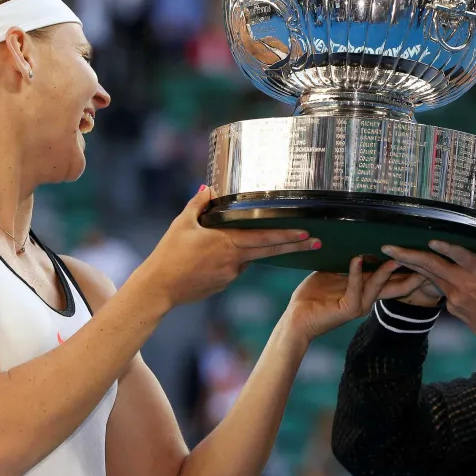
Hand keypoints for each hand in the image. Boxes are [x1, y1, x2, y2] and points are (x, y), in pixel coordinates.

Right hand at [147, 186, 320, 306]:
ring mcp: (230, 276)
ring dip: (243, 251)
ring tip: (208, 250)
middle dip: (295, 247)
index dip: (288, 236)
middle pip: (270, 251)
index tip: (308, 234)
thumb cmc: (168, 253)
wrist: (158, 288)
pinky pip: (232, 269)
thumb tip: (209, 187)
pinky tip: (204, 261)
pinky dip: (227, 261)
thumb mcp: (182, 223)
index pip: (265, 238)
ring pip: (245, 259)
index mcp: (227, 242)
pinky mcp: (223, 285)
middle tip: (317, 243)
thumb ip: (199, 204)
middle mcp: (234, 260)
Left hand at [283, 257, 425, 341]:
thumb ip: (348, 264)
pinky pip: (355, 288)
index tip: (421, 257)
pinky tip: (357, 259)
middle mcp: (366, 300)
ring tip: (397, 257)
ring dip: (386, 271)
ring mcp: (358, 305)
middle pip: (395, 287)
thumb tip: (359, 244)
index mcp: (364, 291)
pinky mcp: (347, 309)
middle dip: (410, 275)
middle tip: (425, 261)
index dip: (407, 270)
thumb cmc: (313, 296)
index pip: (392, 280)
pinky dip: (356, 273)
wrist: (297, 318)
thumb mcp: (333, 274)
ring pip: (377, 286)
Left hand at [381, 233, 475, 355]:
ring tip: (391, 254)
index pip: (462, 257)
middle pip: (433, 267)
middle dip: (408, 256)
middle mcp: (466, 286)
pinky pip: (438, 287)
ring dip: (410, 265)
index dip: (446, 248)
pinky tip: (413, 268)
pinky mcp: (452, 307)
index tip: (430, 239)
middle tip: (387, 246)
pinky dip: (426, 277)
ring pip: (430, 277)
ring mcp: (456, 298)